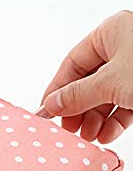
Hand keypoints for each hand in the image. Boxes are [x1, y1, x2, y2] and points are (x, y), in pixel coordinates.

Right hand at [41, 10, 132, 142]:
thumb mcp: (110, 83)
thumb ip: (77, 95)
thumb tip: (52, 104)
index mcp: (111, 34)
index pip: (72, 64)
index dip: (57, 89)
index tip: (47, 112)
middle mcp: (123, 48)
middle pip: (88, 83)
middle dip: (78, 110)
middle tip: (68, 130)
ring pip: (105, 97)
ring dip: (94, 120)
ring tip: (89, 137)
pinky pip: (124, 105)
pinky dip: (114, 122)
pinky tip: (106, 135)